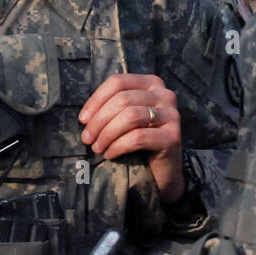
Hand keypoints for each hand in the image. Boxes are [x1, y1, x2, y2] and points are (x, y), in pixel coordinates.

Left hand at [78, 74, 184, 202]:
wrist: (163, 171)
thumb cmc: (139, 142)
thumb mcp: (125, 118)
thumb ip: (111, 108)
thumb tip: (85, 117)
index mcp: (151, 83)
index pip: (118, 82)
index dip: (96, 100)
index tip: (82, 119)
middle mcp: (165, 95)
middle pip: (123, 99)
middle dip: (99, 120)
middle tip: (87, 138)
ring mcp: (171, 115)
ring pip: (130, 117)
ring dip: (107, 134)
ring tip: (97, 147)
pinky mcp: (173, 137)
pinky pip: (138, 137)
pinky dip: (118, 146)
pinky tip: (109, 154)